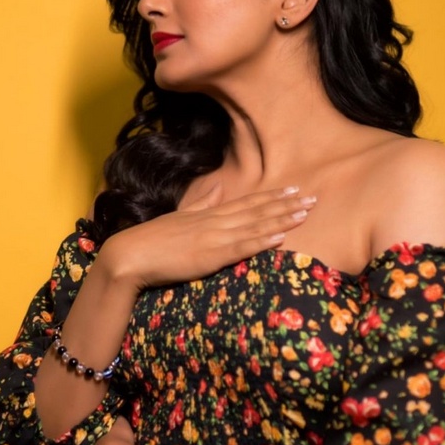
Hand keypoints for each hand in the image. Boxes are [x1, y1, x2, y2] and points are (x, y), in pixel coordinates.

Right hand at [95, 185, 316, 289]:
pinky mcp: (209, 255)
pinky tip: (281, 235)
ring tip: (306, 212)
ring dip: (282, 219)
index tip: (295, 190)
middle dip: (287, 204)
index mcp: (209, 214)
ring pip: (255, 226)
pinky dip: (263, 240)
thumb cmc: (152, 241)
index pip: (247, 203)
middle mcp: (216, 221)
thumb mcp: (180, 217)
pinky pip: (242, 247)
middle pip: (257, 210)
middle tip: (314, 197)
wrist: (130, 255)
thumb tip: (217, 189)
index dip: (272, 197)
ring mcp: (214, 237)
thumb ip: (201, 204)